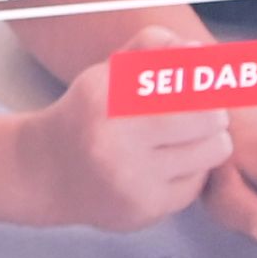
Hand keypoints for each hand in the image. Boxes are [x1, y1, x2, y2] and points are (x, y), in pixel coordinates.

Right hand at [7, 46, 233, 233]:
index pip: (187, 83)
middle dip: (213, 113)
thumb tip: (198, 48)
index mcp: (106, 100)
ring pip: (213, 151)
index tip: (199, 86)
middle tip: (202, 115)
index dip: (203, 82)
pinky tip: (166, 168)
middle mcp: (115, 141)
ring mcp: (131, 179)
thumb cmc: (85, 117)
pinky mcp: (144, 209)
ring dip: (209, 143)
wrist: (43, 173)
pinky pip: (196, 185)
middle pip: (210, 117)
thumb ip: (149, 49)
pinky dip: (190, 173)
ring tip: (187, 140)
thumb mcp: (105, 75)